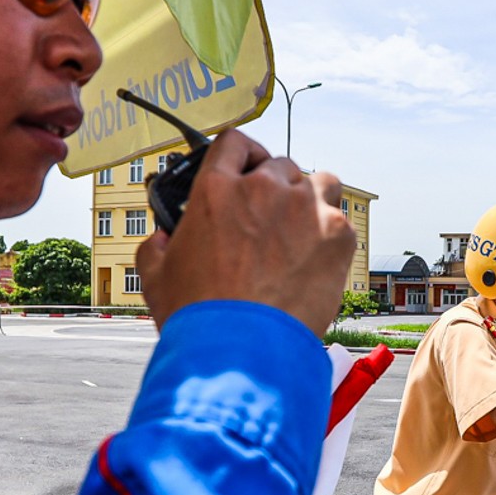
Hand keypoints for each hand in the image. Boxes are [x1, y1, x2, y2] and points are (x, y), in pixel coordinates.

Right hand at [136, 131, 355, 337]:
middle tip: (270, 221)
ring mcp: (305, 208)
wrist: (243, 351)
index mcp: (216, 189)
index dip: (242, 156)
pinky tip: (317, 259)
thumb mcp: (156, 278)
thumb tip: (160, 238)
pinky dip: (331, 234)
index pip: (234, 143)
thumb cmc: (198, 318)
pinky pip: (340, 217)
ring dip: (310, 199)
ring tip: (301, 231)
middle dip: (275, 188)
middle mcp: (263, 188)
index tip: (246, 171)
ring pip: (319, 182)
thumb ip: (155, 247)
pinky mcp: (337, 235)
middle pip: (279, 165)